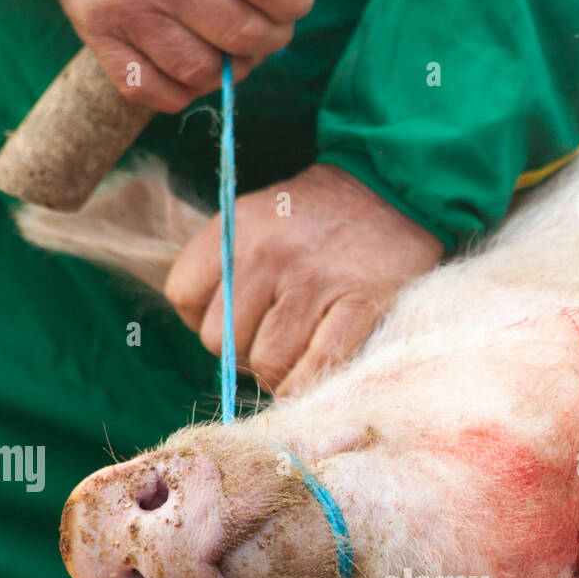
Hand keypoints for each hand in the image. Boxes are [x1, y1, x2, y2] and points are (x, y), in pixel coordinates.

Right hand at [45, 0, 313, 111]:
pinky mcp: (100, 39)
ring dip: (230, 71)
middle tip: (268, 31)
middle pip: (241, 35)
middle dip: (269, 41)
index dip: (292, 2)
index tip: (293, 2)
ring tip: (230, 49)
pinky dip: (188, 90)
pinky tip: (192, 66)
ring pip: (204, 73)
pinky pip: (163, 95)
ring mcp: (123, 7)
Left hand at [164, 164, 444, 395]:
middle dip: (241, 353)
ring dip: (277, 375)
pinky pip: (313, 368)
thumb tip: (214, 338)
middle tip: (270, 342)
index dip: (203, 319)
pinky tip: (313, 375)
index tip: (231, 320)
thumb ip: (226, 267)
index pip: (184, 295)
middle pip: (222, 341)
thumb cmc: (320, 220)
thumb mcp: (259, 219)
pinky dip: (307, 385)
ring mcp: (314, 282)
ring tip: (294, 357)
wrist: (394, 192)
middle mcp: (269, 254)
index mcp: (237, 229)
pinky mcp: (358, 306)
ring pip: (266, 363)